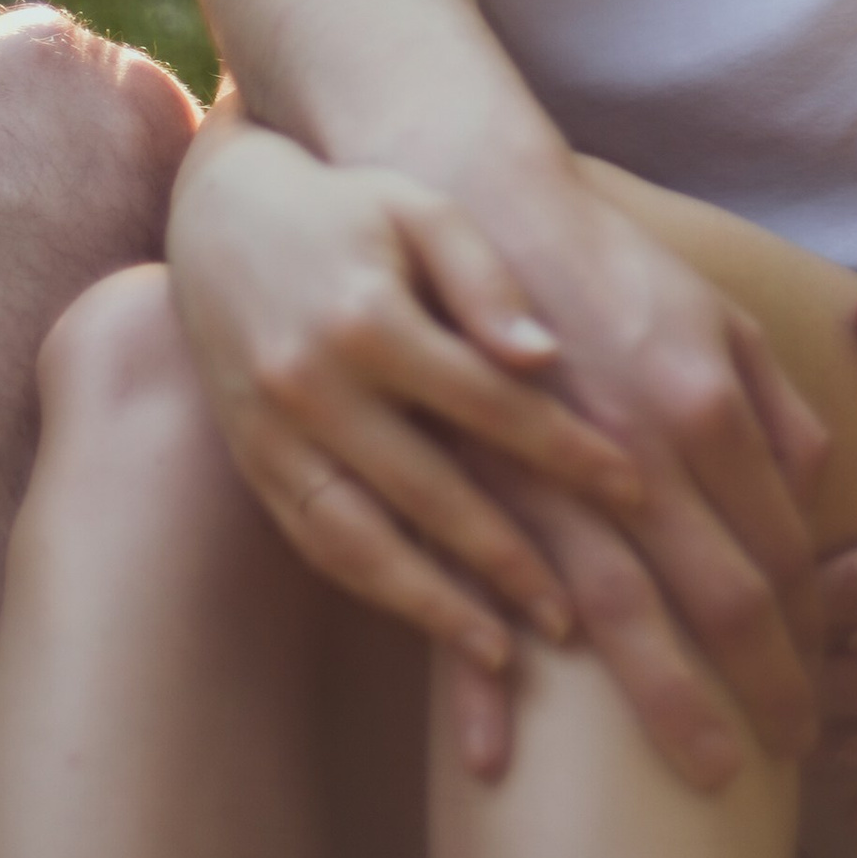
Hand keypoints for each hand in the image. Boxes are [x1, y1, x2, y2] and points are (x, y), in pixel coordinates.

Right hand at [166, 117, 643, 666]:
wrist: (221, 216)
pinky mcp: (254, 465)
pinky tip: (432, 617)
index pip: (488, 402)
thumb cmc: (351, 206)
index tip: (634, 489)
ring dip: (434, 605)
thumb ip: (486, 279)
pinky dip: (377, 588)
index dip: (565, 449)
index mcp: (369, 318)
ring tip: (503, 651)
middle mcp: (314, 386)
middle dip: (508, 559)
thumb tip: (545, 357)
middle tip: (577, 617)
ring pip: (361, 542)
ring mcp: (275, 435)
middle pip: (428, 491)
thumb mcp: (423, 209)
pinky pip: (318, 544)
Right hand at [443, 156, 831, 783]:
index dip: (813, 628)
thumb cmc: (614, 269)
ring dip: (663, 707)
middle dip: (763, 691)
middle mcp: (640, 448)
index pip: (782, 546)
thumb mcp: (719, 318)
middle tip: (795, 761)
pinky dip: (483, 686)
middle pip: (718, 598)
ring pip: (619, 617)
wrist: (487, 208)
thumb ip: (777, 411)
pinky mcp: (474, 479)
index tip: (830, 686)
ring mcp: (553, 471)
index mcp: (708, 404)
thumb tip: (814, 502)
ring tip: (705, 776)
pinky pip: (482, 599)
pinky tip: (500, 759)